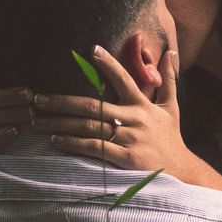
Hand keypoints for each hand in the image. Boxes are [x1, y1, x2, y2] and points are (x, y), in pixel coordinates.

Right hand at [0, 52, 30, 149]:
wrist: (15, 128)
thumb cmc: (19, 97)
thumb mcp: (17, 82)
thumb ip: (19, 72)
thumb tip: (40, 55)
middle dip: (7, 95)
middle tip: (29, 94)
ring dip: (9, 114)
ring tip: (30, 112)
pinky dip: (0, 136)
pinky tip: (15, 131)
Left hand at [31, 46, 221, 200]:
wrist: (182, 171)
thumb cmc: (171, 139)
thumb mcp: (172, 108)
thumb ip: (168, 80)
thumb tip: (170, 52)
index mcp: (142, 105)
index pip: (124, 79)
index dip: (109, 64)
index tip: (92, 50)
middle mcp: (134, 119)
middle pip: (93, 105)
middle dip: (63, 101)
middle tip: (38, 98)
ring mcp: (129, 139)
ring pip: (89, 127)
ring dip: (61, 123)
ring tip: (39, 120)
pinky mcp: (125, 158)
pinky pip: (94, 148)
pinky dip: (74, 143)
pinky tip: (56, 140)